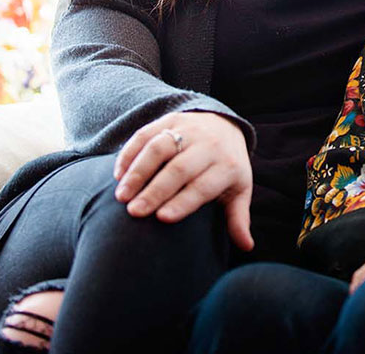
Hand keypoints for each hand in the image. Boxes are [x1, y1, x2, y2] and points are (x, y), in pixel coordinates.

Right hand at [114, 112, 253, 250]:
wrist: (225, 125)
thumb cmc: (227, 166)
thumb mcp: (238, 188)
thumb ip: (238, 216)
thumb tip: (247, 246)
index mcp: (227, 165)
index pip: (203, 186)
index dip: (183, 201)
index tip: (162, 218)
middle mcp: (208, 145)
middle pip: (179, 168)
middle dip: (155, 190)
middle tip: (134, 212)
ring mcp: (189, 128)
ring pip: (159, 148)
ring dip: (138, 171)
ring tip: (121, 195)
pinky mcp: (171, 118)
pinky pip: (146, 134)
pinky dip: (130, 153)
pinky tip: (118, 174)